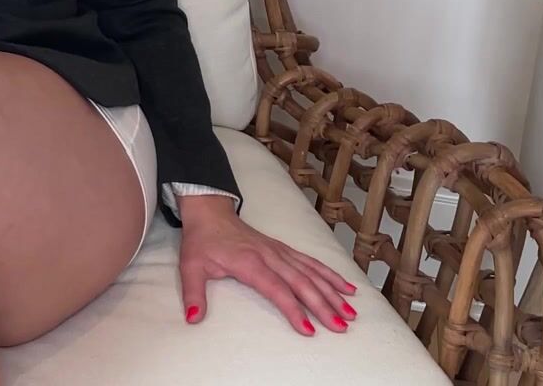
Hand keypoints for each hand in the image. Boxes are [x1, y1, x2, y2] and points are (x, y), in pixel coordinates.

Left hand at [176, 199, 358, 336]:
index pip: (277, 289)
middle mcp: (270, 256)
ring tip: (352, 311)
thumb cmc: (202, 241)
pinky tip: (347, 287)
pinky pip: (312, 262)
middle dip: (324, 305)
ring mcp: (280, 251)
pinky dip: (331, 274)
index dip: (294, 309)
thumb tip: (193, 317)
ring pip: (312, 272)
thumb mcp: (191, 266)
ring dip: (333, 292)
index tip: (309, 329)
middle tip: (341, 326)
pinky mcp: (284, 249)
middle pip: (302, 283)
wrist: (210, 212)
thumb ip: (193, 293)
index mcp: (250, 262)